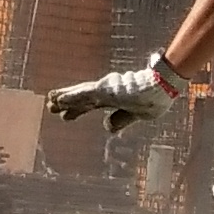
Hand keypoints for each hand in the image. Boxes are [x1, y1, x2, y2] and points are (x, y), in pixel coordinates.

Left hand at [44, 54, 188, 135]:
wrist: (163, 87)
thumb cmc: (154, 97)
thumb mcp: (135, 114)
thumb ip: (120, 119)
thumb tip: (106, 127)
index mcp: (115, 99)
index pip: (91, 105)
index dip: (77, 109)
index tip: (64, 115)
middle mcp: (107, 92)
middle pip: (83, 98)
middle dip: (67, 102)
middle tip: (49, 105)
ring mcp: (106, 90)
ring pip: (81, 95)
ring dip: (65, 98)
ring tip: (50, 99)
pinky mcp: (107, 90)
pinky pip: (85, 94)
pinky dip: (71, 97)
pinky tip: (59, 98)